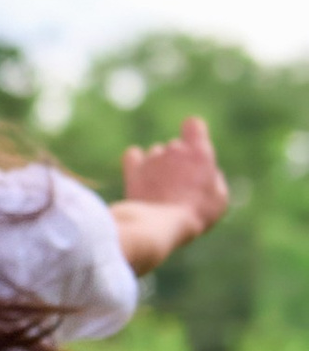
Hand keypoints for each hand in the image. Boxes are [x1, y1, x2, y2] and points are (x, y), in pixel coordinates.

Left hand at [121, 113, 227, 250]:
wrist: (162, 225)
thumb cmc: (196, 213)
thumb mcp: (219, 199)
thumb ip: (214, 179)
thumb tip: (207, 172)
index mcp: (199, 153)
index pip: (194, 125)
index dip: (193, 133)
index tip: (193, 147)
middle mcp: (174, 149)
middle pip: (176, 147)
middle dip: (178, 163)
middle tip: (179, 189)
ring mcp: (152, 158)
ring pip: (155, 154)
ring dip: (159, 168)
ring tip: (161, 193)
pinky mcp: (134, 170)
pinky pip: (132, 155)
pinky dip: (136, 163)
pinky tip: (140, 178)